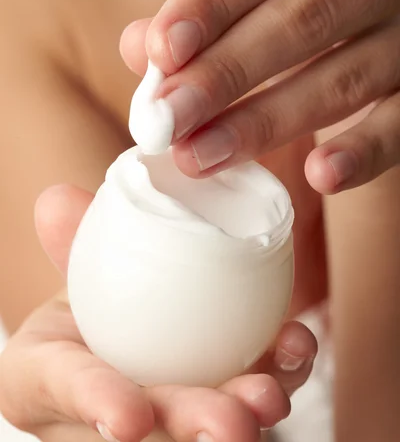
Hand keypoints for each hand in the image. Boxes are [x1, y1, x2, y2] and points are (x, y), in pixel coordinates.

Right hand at [0, 185, 316, 441]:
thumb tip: (56, 199)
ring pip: (214, 414)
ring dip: (248, 404)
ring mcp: (177, 401)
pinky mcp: (227, 381)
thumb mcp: (75, 268)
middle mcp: (123, 403)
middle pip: (158, 422)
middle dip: (194, 423)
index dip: (99, 405)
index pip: (74, 391)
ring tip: (271, 394)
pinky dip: (281, 365)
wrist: (119, 316)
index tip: (128, 418)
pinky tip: (297, 344)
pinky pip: (255, 380)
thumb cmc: (91, 298)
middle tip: (231, 422)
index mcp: (63, 378)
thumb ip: (71, 237)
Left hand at [121, 0, 399, 193]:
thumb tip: (141, 47)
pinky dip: (363, 151)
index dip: (212, 3)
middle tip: (167, 120)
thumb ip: (215, 3)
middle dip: (226, 74)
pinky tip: (318, 174)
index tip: (161, 52)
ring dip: (265, 122)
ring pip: (343, 78)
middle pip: (302, 20)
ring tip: (200, 155)